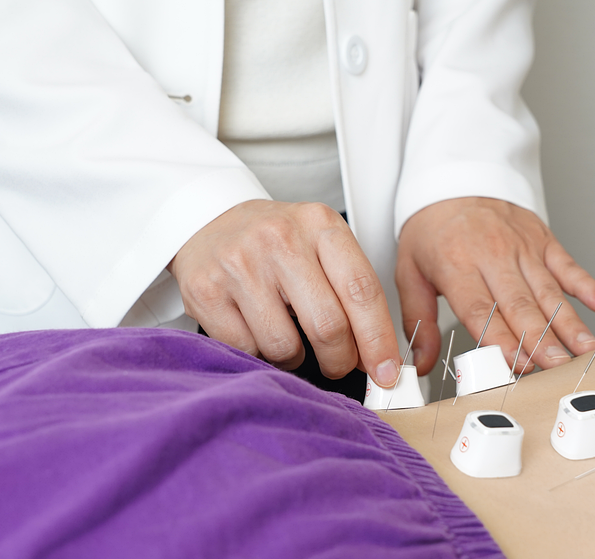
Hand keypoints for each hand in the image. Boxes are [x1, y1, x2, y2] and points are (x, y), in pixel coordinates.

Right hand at [168, 200, 400, 386]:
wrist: (206, 221)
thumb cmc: (274, 241)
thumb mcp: (318, 245)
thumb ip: (350, 292)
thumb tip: (376, 357)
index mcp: (319, 224)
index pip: (362, 290)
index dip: (378, 339)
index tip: (387, 372)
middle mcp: (280, 239)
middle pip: (328, 326)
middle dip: (340, 360)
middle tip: (339, 365)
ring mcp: (240, 264)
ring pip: (285, 346)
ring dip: (294, 358)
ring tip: (288, 336)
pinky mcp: (206, 291)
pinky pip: (247, 349)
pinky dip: (259, 354)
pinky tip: (257, 331)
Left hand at [396, 197, 594, 374]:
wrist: (455, 178)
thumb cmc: (433, 229)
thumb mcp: (409, 271)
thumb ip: (417, 320)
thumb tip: (423, 362)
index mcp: (457, 265)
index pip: (481, 309)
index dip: (500, 338)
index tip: (516, 363)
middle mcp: (493, 256)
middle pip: (520, 305)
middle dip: (541, 339)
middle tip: (556, 366)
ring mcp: (523, 248)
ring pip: (548, 291)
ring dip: (568, 323)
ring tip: (582, 349)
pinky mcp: (543, 240)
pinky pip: (568, 265)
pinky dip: (587, 284)